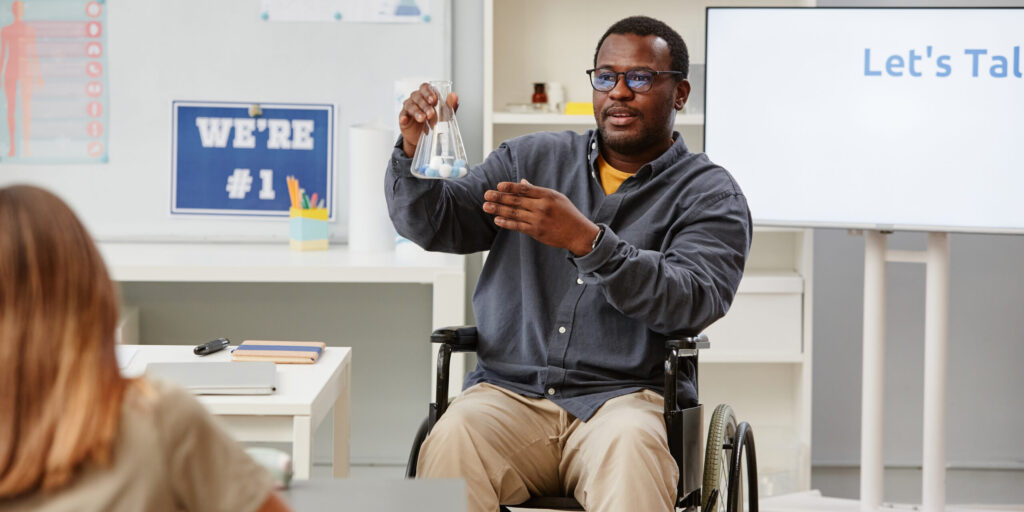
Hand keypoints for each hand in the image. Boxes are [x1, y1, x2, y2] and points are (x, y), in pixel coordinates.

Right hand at [398, 82, 458, 156]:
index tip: (434, 100)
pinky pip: (402, 115)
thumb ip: (449, 106)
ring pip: (410, 105)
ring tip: (422, 119)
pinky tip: (405, 120)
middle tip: (431, 114)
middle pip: (417, 96)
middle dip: (425, 105)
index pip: (425, 87)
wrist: (425, 138)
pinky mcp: (403, 117)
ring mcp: (408, 107)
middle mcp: (416, 99)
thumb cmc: (434, 123)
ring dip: (417, 112)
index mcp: (426, 95)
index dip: (428, 92)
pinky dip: (403, 117)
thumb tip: (454, 96)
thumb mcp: (444, 115)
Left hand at [483, 179, 599, 255]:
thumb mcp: (556, 197)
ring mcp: (538, 220)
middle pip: (516, 201)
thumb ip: (537, 191)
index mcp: (547, 195)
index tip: (499, 185)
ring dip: (498, 210)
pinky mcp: (536, 231)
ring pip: (514, 213)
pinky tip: (497, 220)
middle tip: (486, 194)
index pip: (524, 189)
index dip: (510, 187)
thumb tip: (522, 182)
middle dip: (499, 197)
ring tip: (486, 206)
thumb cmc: (568, 213)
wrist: (578, 233)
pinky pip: (517, 226)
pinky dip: (506, 223)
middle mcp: (541, 206)